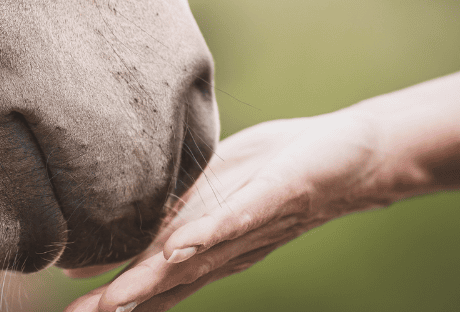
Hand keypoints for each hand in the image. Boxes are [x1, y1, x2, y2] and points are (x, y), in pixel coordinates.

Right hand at [66, 109, 392, 311]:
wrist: (349, 161)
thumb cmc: (273, 176)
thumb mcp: (209, 196)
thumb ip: (166, 219)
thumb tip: (121, 231)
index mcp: (200, 246)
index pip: (149, 280)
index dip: (111, 302)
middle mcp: (219, 248)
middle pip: (160, 280)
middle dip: (118, 302)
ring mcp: (246, 226)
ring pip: (190, 260)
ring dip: (152, 281)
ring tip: (113, 302)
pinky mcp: (272, 197)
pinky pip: (237, 219)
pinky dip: (208, 235)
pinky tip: (180, 248)